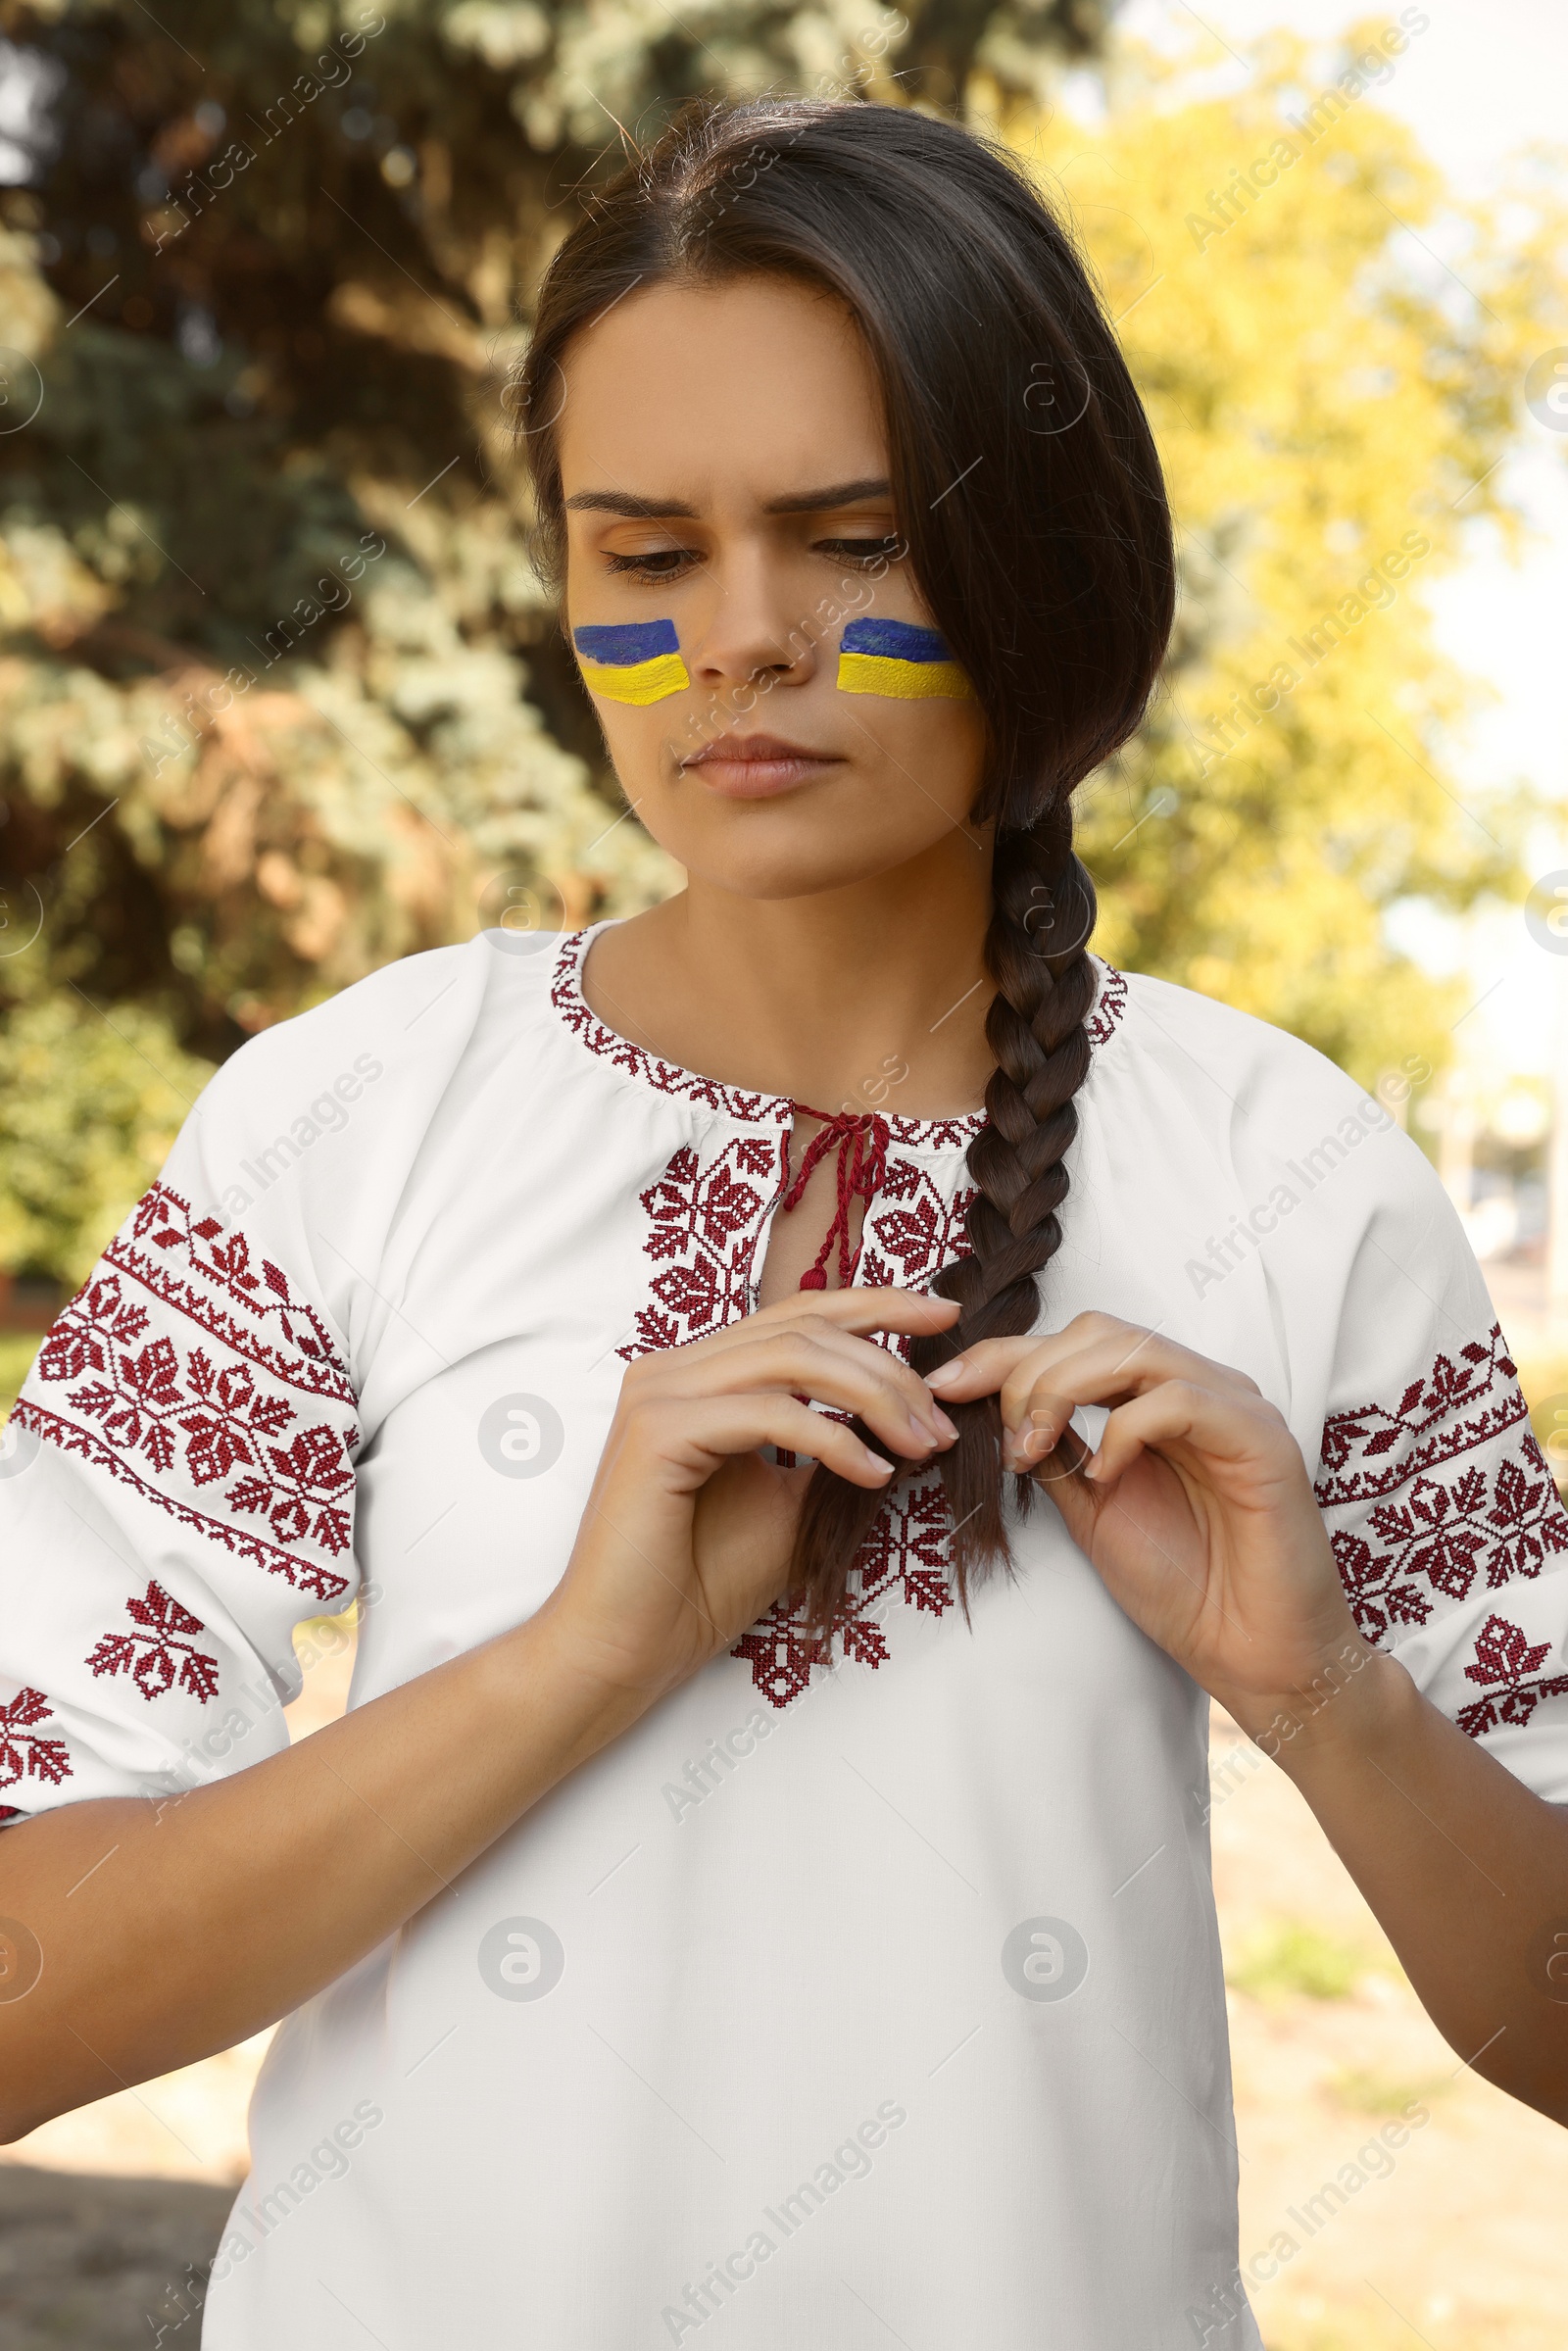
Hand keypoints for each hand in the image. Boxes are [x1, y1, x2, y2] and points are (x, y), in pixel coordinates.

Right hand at [539, 1287, 961, 1708]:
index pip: (797, 1314)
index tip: (945, 1319)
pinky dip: (833, 1439)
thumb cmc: (703, 1583)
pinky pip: (769, 1412)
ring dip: (873, 1395)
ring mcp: (659, 1393)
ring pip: (792, 1357)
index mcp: (699, 1374)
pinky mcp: (658, 1431)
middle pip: (803, 1325)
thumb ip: (832, 1448)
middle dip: (889, 1365)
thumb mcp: (791, 1503)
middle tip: (942, 1418)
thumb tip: (908, 1417)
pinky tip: (872, 1474)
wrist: (629, 1648)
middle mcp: (672, 1368)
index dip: (876, 1306)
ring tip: (920, 1444)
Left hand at [926, 1313, 1372, 1742]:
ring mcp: (1234, 1406)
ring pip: (1133, 1348)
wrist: (1253, 1655)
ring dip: (1063, 1391)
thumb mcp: (1092, 1510)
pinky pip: (1179, 1399)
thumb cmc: (1184, 1586)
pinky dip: (1125, 1429)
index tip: (943, 1387)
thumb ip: (1055, 1453)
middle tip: (1004, 1441)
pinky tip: (1104, 1475)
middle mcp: (1199, 1388)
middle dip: (1028, 1373)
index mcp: (1158, 1399)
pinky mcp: (1261, 1438)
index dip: (1003, 1356)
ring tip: (1035, 1451)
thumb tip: (992, 1410)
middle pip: (1097, 1332)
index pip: (1074, 1344)